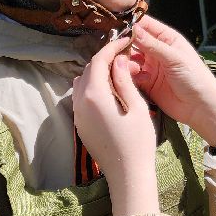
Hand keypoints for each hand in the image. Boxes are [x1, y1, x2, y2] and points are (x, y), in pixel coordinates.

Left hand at [71, 37, 159, 215]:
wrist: (127, 174)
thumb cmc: (138, 141)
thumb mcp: (137, 107)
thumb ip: (124, 81)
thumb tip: (117, 61)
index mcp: (95, 95)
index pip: (99, 61)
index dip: (112, 47)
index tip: (125, 41)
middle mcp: (80, 102)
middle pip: (88, 70)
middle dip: (105, 60)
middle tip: (125, 57)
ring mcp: (78, 115)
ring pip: (82, 83)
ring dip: (98, 74)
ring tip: (118, 73)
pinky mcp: (80, 125)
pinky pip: (82, 98)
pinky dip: (93, 88)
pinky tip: (111, 92)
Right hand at [127, 16, 215, 143]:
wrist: (200, 107)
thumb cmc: (194, 77)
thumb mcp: (174, 58)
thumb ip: (153, 45)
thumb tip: (134, 28)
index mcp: (167, 39)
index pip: (146, 25)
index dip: (131, 24)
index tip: (117, 27)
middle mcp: (157, 50)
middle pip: (134, 41)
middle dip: (124, 44)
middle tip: (115, 49)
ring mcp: (151, 66)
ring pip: (130, 59)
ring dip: (125, 61)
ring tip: (124, 65)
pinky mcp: (146, 82)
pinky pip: (131, 76)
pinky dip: (128, 76)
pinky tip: (135, 79)